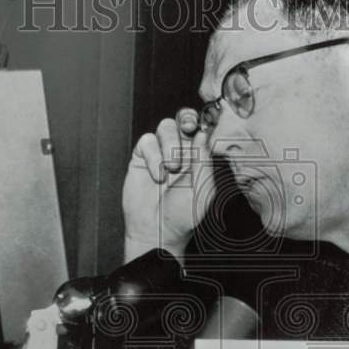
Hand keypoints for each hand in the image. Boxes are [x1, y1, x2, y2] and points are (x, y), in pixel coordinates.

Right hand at [122, 111, 214, 262]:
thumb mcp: (202, 188)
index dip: (205, 120)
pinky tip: (158, 176)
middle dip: (186, 119)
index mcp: (201, 155)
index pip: (204, 128)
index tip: (206, 123)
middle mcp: (182, 150)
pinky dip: (153, 156)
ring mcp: (161, 152)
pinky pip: (147, 141)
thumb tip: (203, 133)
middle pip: (184, 118)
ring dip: (170, 144)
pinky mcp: (142, 157)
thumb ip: (203, 160)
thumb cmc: (184, 215)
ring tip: (172, 168)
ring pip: (166, 126)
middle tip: (188, 128)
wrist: (157, 231)